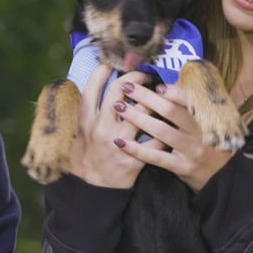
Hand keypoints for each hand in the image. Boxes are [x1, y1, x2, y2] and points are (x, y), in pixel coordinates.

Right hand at [69, 66, 165, 188]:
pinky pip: (155, 141)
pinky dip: (164, 131)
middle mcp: (100, 129)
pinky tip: (171, 122)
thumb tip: (100, 86)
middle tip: (146, 73)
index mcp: (86, 121)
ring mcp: (117, 144)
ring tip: (162, 93)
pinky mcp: (132, 160)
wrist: (93, 189)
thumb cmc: (88, 156)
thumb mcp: (81, 131)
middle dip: (135, 78)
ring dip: (154, 101)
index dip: (102, 72)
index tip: (112, 63)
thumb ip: (89, 110)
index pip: (91, 89)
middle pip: (118, 94)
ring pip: (142, 113)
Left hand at [112, 82, 235, 191]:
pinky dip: (137, 149)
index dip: (171, 90)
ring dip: (137, 117)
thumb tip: (177, 84)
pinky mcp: (182, 167)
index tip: (154, 83)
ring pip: (161, 131)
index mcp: (207, 118)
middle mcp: (200, 132)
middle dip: (146, 97)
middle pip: (170, 111)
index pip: (188, 99)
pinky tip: (121, 142)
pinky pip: (156, 157)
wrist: (223, 177)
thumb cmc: (213, 146)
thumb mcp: (214, 123)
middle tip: (127, 87)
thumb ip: (198, 106)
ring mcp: (191, 150)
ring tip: (119, 107)